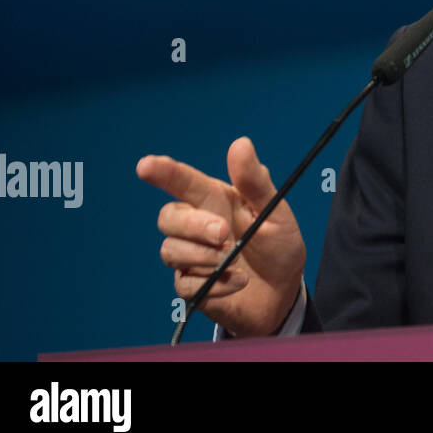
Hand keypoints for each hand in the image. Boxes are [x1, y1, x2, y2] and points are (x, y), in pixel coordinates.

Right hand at [136, 137, 305, 337]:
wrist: (285, 289)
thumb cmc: (279, 244)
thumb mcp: (276, 211)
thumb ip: (255, 181)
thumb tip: (241, 143)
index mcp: (216, 200)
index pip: (183, 182)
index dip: (164, 172)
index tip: (146, 165)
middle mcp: (197, 226)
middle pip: (168, 217)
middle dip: (192, 225)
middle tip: (223, 234)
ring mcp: (191, 256)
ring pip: (171, 251)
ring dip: (204, 256)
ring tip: (235, 260)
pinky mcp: (192, 286)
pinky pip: (186, 283)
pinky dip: (216, 283)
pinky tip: (239, 281)